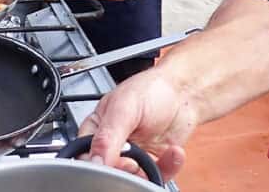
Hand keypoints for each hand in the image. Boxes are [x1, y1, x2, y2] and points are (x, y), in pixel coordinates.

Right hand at [77, 67, 194, 179]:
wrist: (183, 92)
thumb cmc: (150, 89)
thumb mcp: (124, 109)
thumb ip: (107, 137)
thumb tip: (95, 160)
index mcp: (96, 127)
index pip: (85, 154)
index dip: (98, 164)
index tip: (114, 161)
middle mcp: (113, 143)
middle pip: (108, 171)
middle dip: (124, 170)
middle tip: (135, 162)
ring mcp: (133, 154)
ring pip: (131, 179)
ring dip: (147, 171)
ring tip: (153, 156)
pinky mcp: (153, 162)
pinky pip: (156, 177)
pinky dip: (167, 168)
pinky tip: (171, 153)